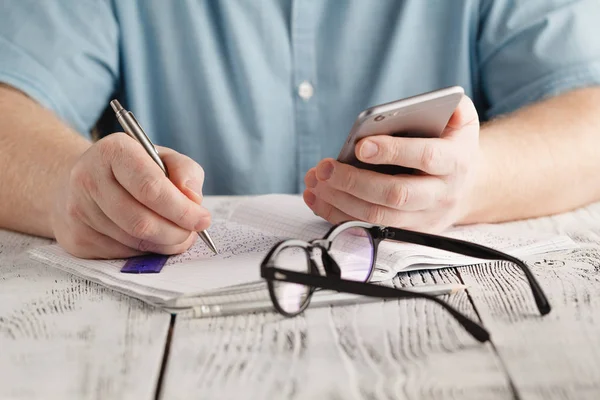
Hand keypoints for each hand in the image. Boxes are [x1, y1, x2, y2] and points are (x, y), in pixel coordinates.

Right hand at [50, 132, 210, 258]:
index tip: (203, 219)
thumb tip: (193, 199)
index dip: (181, 209)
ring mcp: (77, 211)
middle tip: (192, 233)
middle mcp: (87, 178)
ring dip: (163, 244)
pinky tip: (148, 238)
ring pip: (133, 242)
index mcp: (113, 151)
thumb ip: (186, 171)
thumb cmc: (133, 170)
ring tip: (173, 233)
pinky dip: (144, 252)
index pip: (151, 188)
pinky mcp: (76, 239)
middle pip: (141, 221)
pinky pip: (121, 255)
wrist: (83, 181)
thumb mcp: (162, 157)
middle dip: (176, 233)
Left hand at [303, 95, 479, 232]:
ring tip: (316, 180)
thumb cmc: (453, 145)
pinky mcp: (406, 231)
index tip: (361, 146)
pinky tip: (317, 197)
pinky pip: (368, 227)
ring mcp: (424, 217)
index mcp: (455, 161)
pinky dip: (337, 214)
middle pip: (396, 194)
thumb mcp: (461, 119)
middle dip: (355, 181)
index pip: (426, 157)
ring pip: (378, 216)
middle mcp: (442, 194)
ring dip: (340, 200)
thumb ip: (449, 105)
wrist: (467, 185)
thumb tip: (421, 105)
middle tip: (325, 167)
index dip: (393, 152)